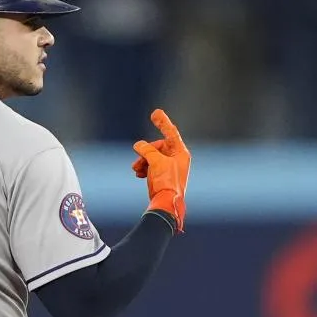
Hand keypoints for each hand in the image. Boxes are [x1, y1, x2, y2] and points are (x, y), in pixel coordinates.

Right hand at [131, 108, 190, 232]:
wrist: (165, 204)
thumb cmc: (165, 182)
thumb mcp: (155, 162)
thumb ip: (147, 150)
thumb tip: (138, 145)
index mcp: (181, 153)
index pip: (170, 133)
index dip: (162, 122)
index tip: (155, 112)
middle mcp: (177, 159)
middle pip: (158, 147)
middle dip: (145, 152)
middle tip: (138, 160)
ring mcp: (170, 168)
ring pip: (152, 157)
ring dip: (142, 161)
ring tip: (136, 169)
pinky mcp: (163, 177)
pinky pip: (151, 167)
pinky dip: (143, 169)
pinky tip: (139, 174)